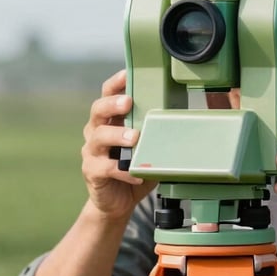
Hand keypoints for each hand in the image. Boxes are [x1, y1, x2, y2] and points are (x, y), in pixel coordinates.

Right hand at [81, 70, 156, 220]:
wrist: (117, 202)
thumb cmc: (134, 168)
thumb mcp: (148, 147)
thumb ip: (156, 132)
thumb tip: (184, 118)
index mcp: (110, 120)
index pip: (107, 94)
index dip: (115, 83)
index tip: (127, 74)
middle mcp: (96, 131)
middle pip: (97, 110)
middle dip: (112, 104)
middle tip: (128, 102)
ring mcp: (92, 152)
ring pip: (99, 137)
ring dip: (117, 135)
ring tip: (134, 138)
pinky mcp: (92, 172)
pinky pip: (104, 168)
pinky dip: (122, 171)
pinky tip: (135, 174)